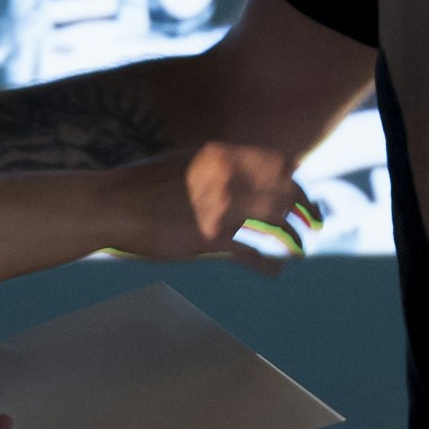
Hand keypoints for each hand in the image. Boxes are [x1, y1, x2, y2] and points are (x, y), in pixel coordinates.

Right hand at [108, 142, 318, 276]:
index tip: (301, 194)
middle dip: (305, 206)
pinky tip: (277, 271)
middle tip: (316, 220)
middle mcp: (229, 178)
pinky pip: (250, 253)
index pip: (276, 165)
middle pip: (284, 190)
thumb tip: (224, 166)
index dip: (293, 181)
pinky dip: (267, 264)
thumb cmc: (139, 186)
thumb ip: (208, 167)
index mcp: (222, 157)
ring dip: (293, 236)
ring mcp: (221, 207)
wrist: (112, 204)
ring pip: (275, 221)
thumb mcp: (180, 163)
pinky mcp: (210, 236)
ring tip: (302, 249)